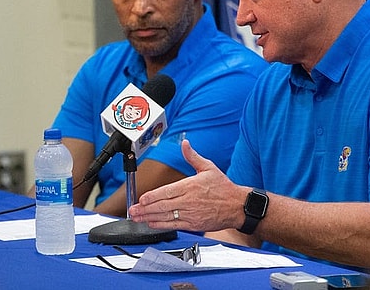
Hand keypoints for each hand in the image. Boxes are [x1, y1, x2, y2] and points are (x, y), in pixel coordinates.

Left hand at [128, 140, 244, 232]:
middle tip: (132, 210)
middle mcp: (189, 201)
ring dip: (149, 217)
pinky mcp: (193, 224)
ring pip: (166, 217)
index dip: (152, 197)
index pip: (167, 192)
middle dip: (145, 209)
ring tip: (137, 217)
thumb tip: (185, 143)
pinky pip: (174, 225)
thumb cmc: (224, 188)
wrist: (237, 206)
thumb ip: (193, 156)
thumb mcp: (209, 167)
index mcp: (190, 186)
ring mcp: (190, 214)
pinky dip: (161, 225)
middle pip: (162, 206)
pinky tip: (151, 223)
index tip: (141, 199)